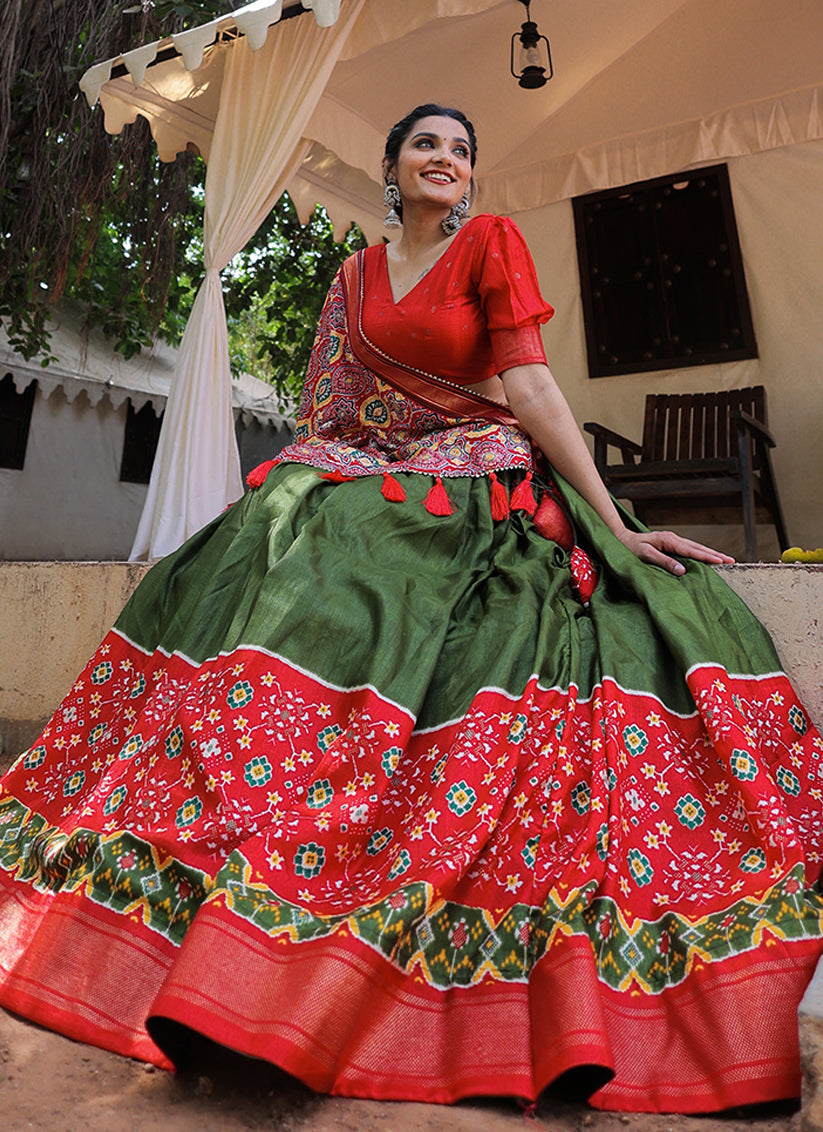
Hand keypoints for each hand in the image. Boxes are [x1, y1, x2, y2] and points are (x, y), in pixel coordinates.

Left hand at [615, 528, 735, 575]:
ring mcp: (673, 541)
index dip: (707, 557)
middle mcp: (673, 538)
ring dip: (710, 553)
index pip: (692, 550)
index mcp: (668, 540)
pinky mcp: (671, 545)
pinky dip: (700, 554)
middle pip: (698, 547)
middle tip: (732, 561)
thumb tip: (682, 570)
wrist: (620, 539)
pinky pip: (689, 549)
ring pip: (695, 547)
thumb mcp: (645, 556)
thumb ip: (664, 562)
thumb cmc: (630, 549)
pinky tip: (708, 558)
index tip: (721, 561)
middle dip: (715, 554)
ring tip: (725, 560)